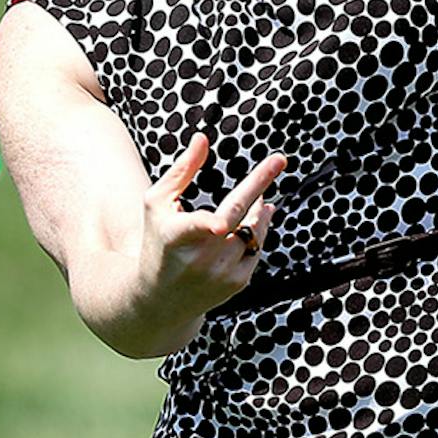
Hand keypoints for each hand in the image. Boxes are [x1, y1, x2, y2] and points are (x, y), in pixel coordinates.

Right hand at [135, 133, 285, 318]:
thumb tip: (203, 138)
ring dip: (260, 209)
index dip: (212, 225)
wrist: (159, 299)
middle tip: (279, 160)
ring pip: (254, 231)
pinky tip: (257, 218)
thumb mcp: (157, 204)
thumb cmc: (157, 241)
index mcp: (175, 238)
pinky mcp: (237, 284)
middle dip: (260, 184)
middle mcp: (201, 260)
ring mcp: (222, 274)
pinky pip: (258, 247)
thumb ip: (181, 171)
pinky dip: (260, 230)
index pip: (199, 227)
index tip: (222, 224)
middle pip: (238, 218)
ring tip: (259, 197)